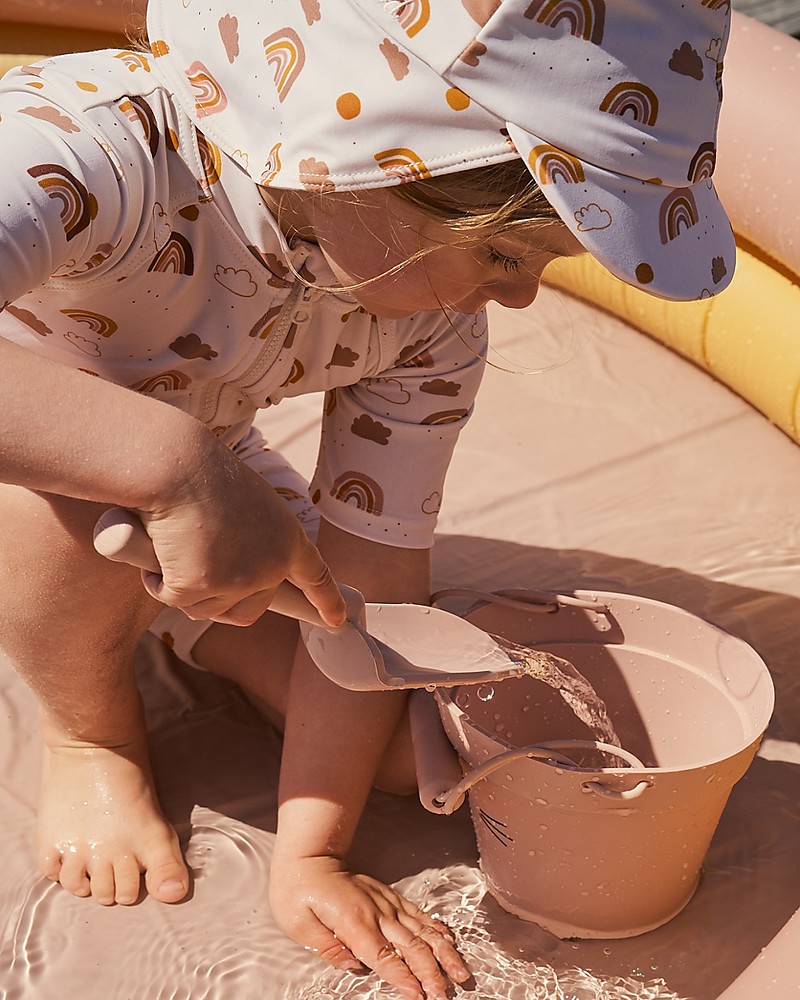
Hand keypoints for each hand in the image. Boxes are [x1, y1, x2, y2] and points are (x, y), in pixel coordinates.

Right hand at [131, 435, 345, 627]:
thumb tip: (230, 573)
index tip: (336, 621)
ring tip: (177, 544)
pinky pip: (172, 597)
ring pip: (205, 608)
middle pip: (248, 611)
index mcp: (289, 541)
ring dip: (184, 587)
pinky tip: (159, 546)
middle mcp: (270, 568)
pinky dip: (158, 580)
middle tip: (197, 568)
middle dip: (220, 600)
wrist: (178, 467)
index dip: (326, 601)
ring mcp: (237, 581)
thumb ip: (255, 541)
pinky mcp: (198, 588)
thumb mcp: (251, 505)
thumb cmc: (208, 474)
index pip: (316, 578)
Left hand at [269, 856, 469, 999]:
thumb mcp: (297, 924)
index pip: (383, 955)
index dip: (403, 977)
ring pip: (421, 930)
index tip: (420, 996)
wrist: (309, 858)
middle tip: (444, 995)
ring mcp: (386, 903)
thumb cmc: (298, 891)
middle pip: (410, 946)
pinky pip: (417, 913)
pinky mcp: (389, 897)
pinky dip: (435, 928)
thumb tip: (354, 966)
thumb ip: (328, 948)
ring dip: (442, 953)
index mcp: (353, 921)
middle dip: (430, 972)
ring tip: (460, 972)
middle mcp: (376, 911)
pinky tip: (449, 941)